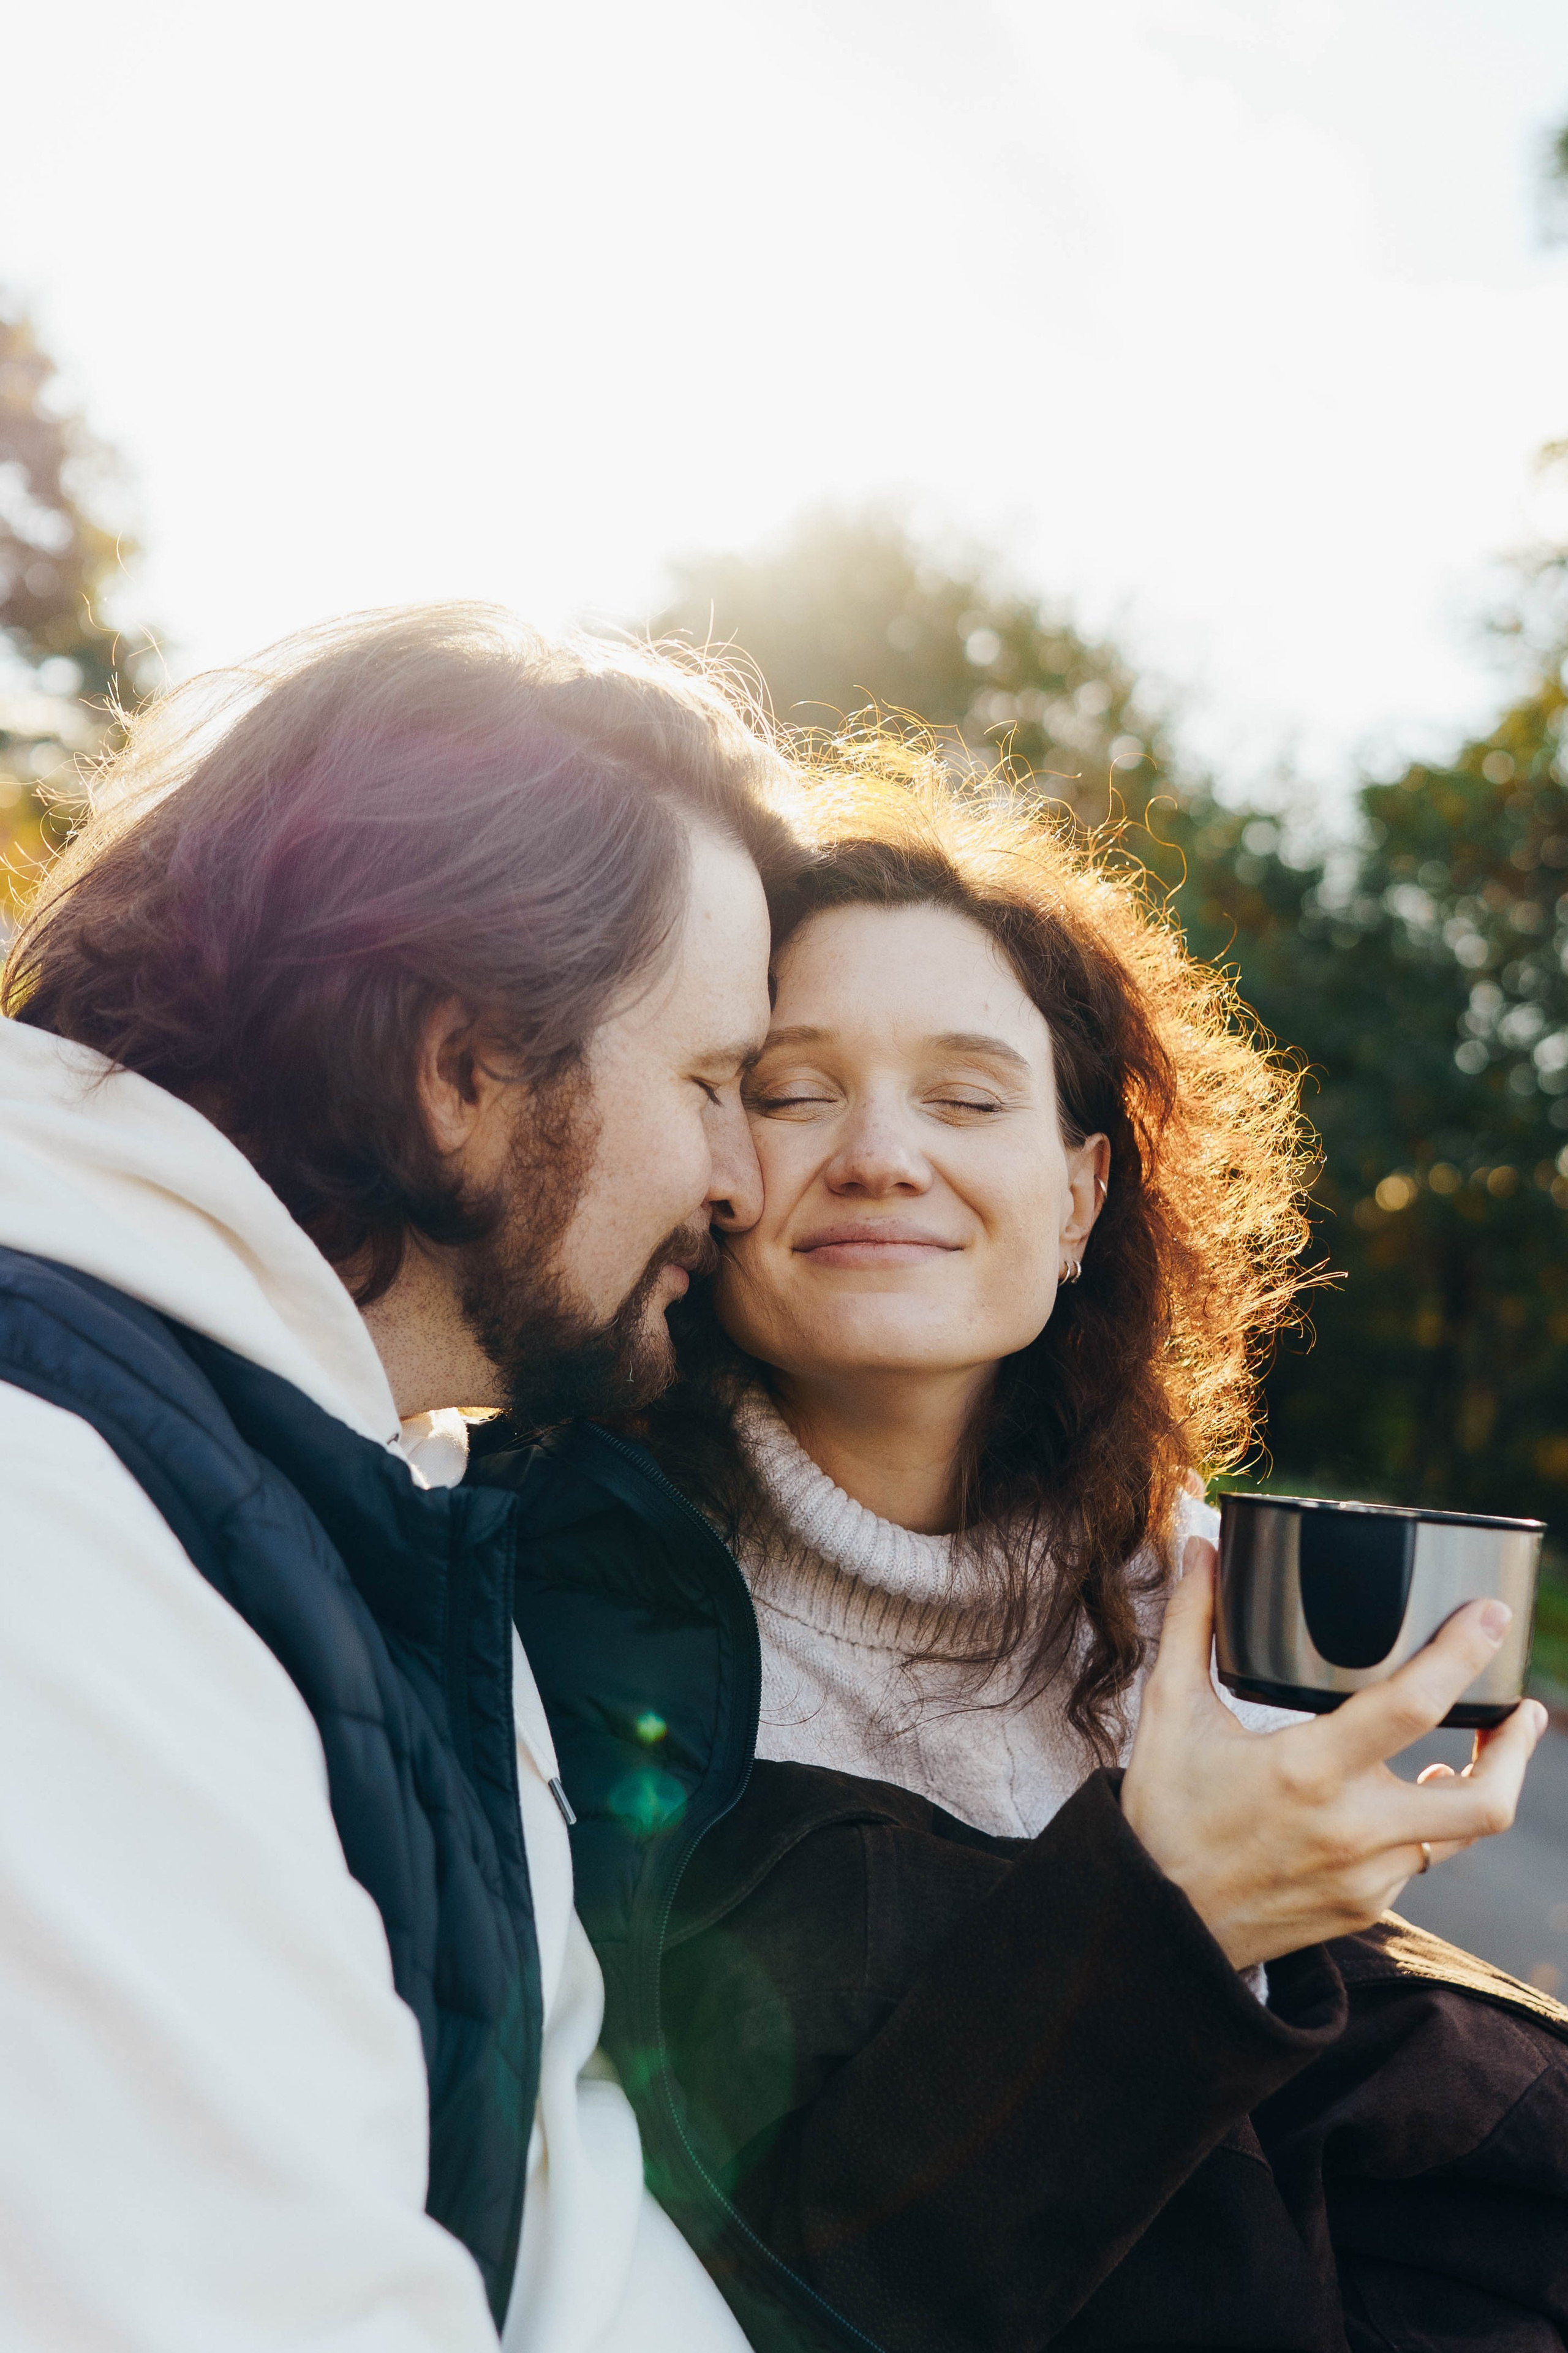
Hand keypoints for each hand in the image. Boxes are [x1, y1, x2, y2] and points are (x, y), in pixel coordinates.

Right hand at [1120, 1539, 1548, 1968]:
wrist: (1152, 1923)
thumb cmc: (1161, 1811)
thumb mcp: (1170, 1710)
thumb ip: (1192, 1623)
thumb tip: (1201, 1547)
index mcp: (1306, 1771)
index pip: (1414, 1706)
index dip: (1464, 1655)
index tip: (1492, 1617)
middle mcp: (1351, 1830)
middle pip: (1483, 1801)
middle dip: (1516, 1749)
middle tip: (1521, 1707)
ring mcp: (1366, 1878)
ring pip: (1455, 1832)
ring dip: (1472, 1785)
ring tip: (1475, 1746)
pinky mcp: (1364, 1908)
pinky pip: (1417, 1861)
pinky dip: (1421, 1823)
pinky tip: (1401, 1797)